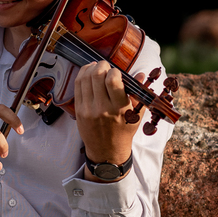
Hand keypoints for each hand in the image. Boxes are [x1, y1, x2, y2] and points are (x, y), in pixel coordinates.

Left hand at [73, 60, 141, 179]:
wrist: (106, 151)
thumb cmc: (124, 131)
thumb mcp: (136, 114)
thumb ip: (137, 93)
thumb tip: (139, 74)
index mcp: (119, 108)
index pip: (112, 80)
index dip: (114, 71)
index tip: (116, 72)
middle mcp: (102, 108)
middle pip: (97, 76)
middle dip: (102, 65)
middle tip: (106, 66)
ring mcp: (88, 109)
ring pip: (85, 78)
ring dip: (91, 68)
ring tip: (97, 67)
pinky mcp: (78, 110)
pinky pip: (77, 86)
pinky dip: (82, 75)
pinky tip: (88, 72)